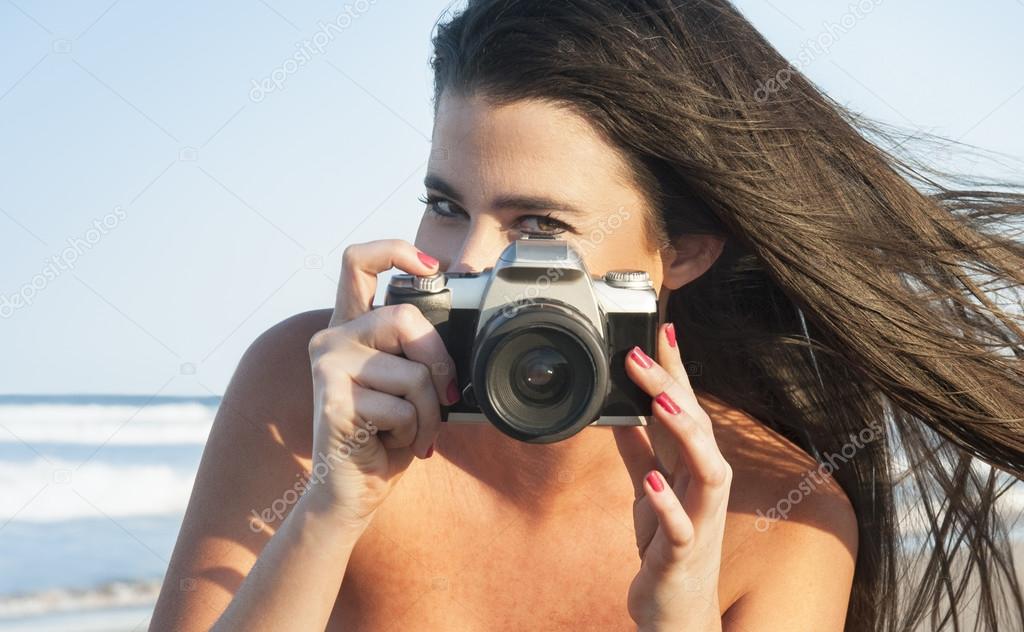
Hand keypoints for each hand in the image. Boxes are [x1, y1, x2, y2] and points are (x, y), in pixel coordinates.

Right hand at [303, 239, 459, 528]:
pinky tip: (390, 444)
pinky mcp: (332, 401)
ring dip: (429, 414)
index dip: (396, 251)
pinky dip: (412, 434)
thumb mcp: (411, 383)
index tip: (433, 267)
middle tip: (444, 396)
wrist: (354, 489)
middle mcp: (333, 338)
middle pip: (404, 318)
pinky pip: (401, 409)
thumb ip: (421, 353)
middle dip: (438, 362)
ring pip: (412, 374)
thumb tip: (470, 340)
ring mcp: (327, 367)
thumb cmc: (387, 435)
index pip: (358, 262)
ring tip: (410, 431)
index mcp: (352, 326)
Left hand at [613, 322, 731, 631]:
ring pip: (707, 470)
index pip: (686, 407)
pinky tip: (651, 484)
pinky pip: (682, 527)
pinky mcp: (684, 553)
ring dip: (685, 434)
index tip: (661, 327)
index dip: (675, 368)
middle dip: (672, 386)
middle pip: (697, 426)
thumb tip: (618, 410)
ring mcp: (699, 519)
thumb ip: (638, 450)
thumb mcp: (647, 489)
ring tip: (661, 403)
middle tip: (640, 350)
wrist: (675, 609)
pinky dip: (669, 504)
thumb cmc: (666, 544)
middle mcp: (704, 487)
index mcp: (692, 466)